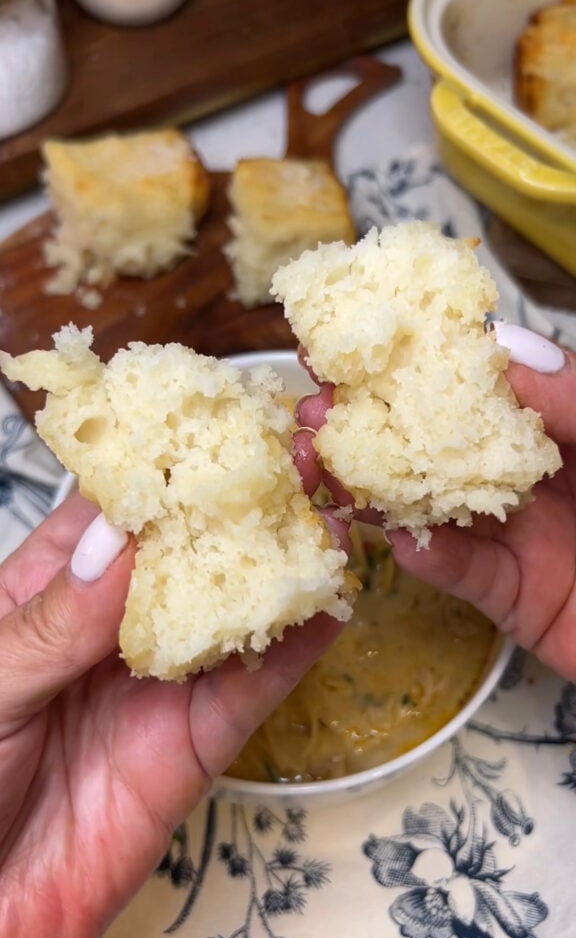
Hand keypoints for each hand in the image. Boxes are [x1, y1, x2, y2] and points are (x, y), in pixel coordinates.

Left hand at [0, 491, 346, 937]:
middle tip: (291, 460)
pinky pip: (251, 693)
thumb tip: (118, 541)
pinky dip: (293, 651)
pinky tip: (325, 608)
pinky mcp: (193, 750)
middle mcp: (109, 630)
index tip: (211, 422)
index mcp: (45, 595)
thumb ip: (53, 623)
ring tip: (327, 518)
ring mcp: (155, 687)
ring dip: (278, 568)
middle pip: (182, 554)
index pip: (110, 513)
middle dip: (235, 507)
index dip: (160, 467)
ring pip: (227, 614)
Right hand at [297, 326, 575, 682]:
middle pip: (440, 440)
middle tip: (315, 410)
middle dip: (375, 421)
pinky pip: (461, 573)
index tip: (355, 337)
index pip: (480, 378)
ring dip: (379, 487)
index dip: (417, 356)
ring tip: (325, 468)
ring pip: (436, 503)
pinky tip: (396, 537)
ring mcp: (523, 534)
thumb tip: (497, 350)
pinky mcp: (516, 599)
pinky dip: (428, 556)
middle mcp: (536, 470)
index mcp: (567, 419)